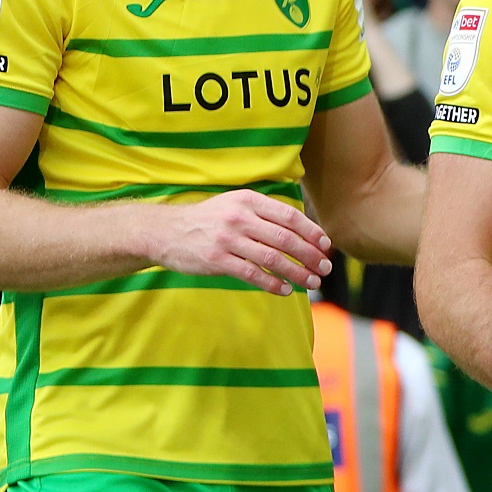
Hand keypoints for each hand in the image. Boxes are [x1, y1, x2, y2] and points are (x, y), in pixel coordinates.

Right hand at [145, 189, 334, 293]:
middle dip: (310, 256)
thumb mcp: (235, 205)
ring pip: (272, 258)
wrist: (164, 231)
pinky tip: (285, 290)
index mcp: (247, 200)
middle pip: (285, 239)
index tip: (326, 246)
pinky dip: (273, 284)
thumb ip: (265, 214)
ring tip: (312, 282)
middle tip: (325, 268)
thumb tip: (304, 233)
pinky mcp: (216, 260)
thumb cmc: (209, 220)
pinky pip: (252, 274)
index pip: (289, 216)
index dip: (312, 232)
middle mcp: (239, 217)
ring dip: (297, 273)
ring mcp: (227, 239)